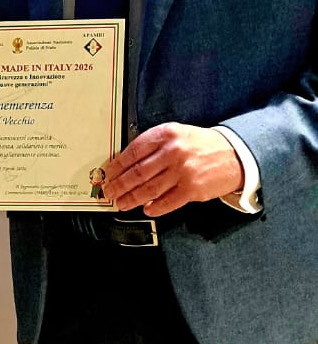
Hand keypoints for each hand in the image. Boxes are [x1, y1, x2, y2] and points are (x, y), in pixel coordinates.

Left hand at [101, 124, 244, 216]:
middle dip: (120, 185)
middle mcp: (173, 151)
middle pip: (138, 172)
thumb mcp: (178, 134)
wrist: (234, 155)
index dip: (118, 165)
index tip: (109, 173)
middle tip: (110, 191)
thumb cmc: (202, 145)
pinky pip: (166, 202)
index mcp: (167, 134)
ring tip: (122, 203)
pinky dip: (154, 208)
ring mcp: (183, 171)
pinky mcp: (192, 189)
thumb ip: (154, 145)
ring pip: (148, 189)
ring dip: (132, 198)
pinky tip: (146, 209)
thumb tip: (127, 164)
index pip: (134, 151)